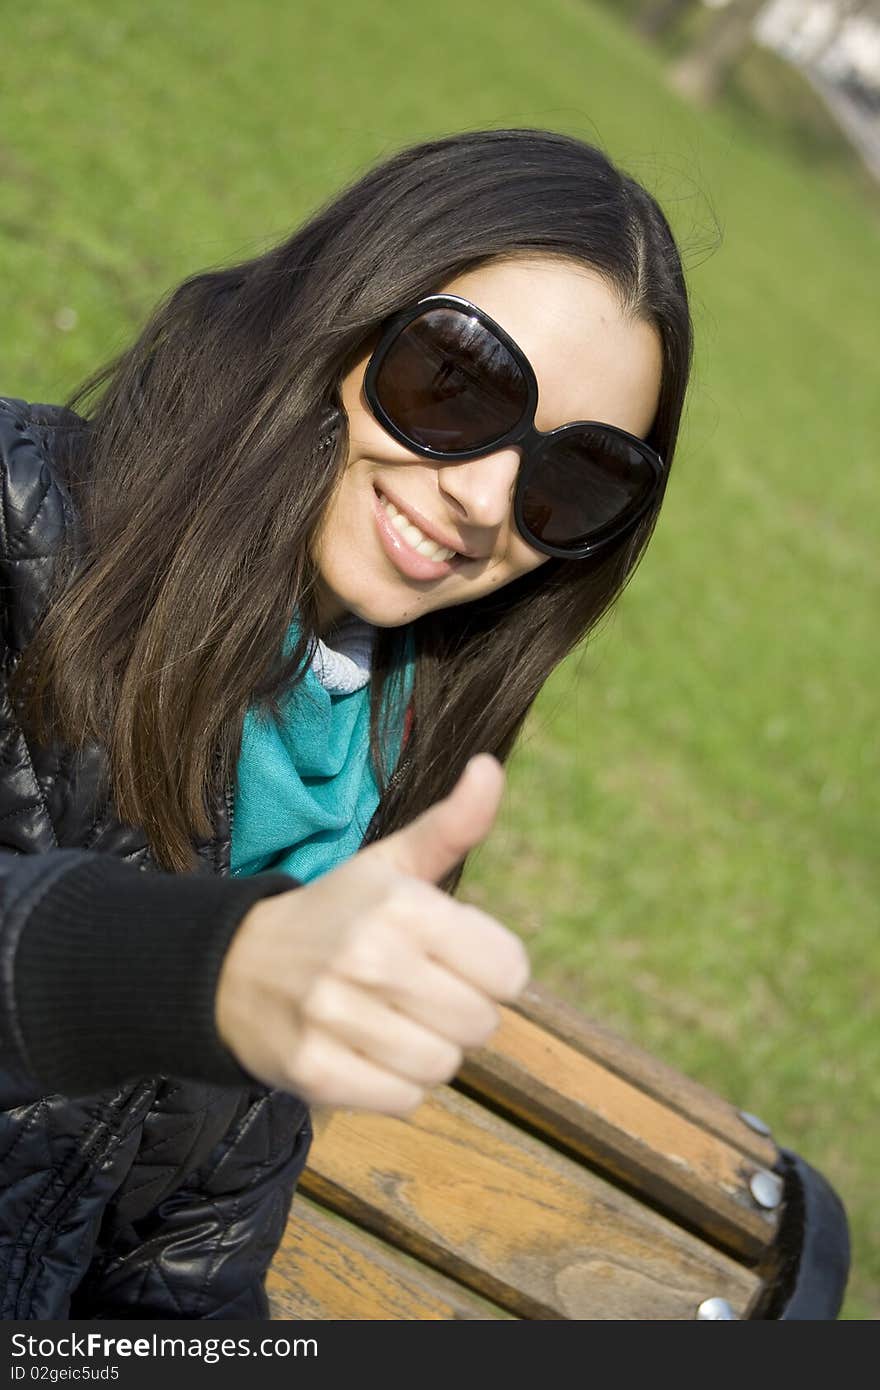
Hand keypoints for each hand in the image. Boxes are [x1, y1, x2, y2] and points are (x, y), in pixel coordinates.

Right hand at [214, 753, 529, 1114]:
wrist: (233, 967)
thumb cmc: (334, 914)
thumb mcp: (391, 863)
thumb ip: (452, 824)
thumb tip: (491, 766)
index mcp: (401, 904)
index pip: (510, 971)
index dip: (489, 969)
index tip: (451, 957)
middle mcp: (370, 958)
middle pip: (480, 1024)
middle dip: (459, 1014)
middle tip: (416, 992)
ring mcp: (337, 1017)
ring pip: (443, 1067)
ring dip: (427, 1052)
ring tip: (390, 1021)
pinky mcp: (314, 1072)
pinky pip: (403, 1101)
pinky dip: (394, 1085)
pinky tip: (365, 1051)